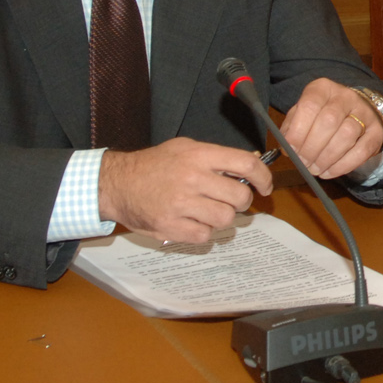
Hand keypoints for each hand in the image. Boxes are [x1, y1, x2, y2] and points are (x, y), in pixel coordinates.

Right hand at [97, 137, 274, 243]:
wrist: (118, 183)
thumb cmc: (154, 165)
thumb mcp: (186, 148)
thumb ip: (217, 157)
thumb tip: (251, 167)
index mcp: (199, 155)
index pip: (246, 164)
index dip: (263, 177)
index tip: (264, 186)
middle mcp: (192, 178)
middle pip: (239, 197)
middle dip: (240, 201)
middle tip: (229, 200)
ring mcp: (181, 204)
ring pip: (225, 219)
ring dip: (222, 217)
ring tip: (208, 210)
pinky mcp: (171, 226)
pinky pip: (206, 235)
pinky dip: (203, 231)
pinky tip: (192, 220)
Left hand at [277, 78, 382, 178]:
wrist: (355, 111)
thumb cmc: (322, 114)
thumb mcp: (303, 114)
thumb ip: (292, 127)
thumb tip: (287, 147)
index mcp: (323, 88)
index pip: (310, 105)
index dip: (298, 130)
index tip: (290, 148)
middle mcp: (346, 96)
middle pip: (329, 121)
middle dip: (312, 147)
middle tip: (303, 163)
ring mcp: (364, 113)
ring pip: (346, 135)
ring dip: (327, 158)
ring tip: (314, 169)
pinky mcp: (376, 132)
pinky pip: (361, 151)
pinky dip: (343, 166)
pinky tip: (329, 171)